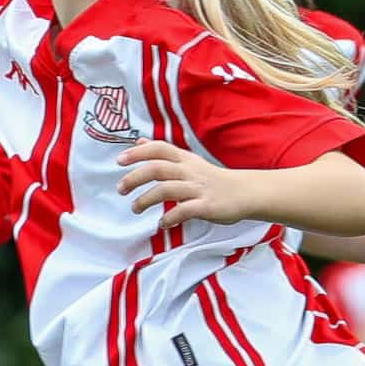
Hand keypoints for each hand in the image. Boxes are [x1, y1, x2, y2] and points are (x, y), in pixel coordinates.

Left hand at [115, 140, 254, 225]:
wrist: (245, 192)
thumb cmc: (212, 179)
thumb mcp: (188, 161)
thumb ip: (163, 153)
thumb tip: (139, 141)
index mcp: (185, 159)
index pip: (159, 149)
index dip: (138, 152)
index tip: (119, 160)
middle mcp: (189, 171)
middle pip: (157, 169)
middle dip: (134, 178)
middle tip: (120, 189)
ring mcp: (198, 189)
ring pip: (166, 190)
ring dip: (146, 200)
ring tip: (136, 208)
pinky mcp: (206, 206)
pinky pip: (184, 211)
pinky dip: (169, 218)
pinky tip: (162, 224)